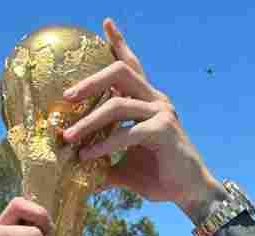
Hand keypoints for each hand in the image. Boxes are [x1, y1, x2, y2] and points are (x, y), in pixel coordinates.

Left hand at [60, 18, 225, 215]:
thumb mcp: (123, 166)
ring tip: (68, 136)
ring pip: (118, 103)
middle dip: (91, 81)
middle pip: (121, 71)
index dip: (119, 43)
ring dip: (89, 120)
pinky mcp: (163, 130)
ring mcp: (161, 112)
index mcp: (147, 100)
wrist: (187, 192)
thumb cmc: (157, 177)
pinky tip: (89, 155)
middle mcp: (155, 99)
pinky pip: (127, 132)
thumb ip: (103, 160)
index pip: (132, 65)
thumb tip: (76, 170)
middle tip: (67, 96)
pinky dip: (105, 143)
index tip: (105, 24)